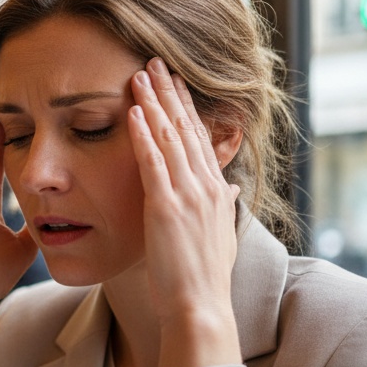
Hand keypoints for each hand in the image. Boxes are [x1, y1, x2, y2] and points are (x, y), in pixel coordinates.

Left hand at [128, 57, 240, 366]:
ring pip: (170, 137)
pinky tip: (135, 112)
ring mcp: (188, 195)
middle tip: (156, 61)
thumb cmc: (204, 278)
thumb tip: (231, 192)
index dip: (187, 107)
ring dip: (155, 102)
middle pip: (187, 127)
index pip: (199, 138)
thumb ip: (223, 209)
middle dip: (171, 92)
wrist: (200, 305)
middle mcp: (206, 186)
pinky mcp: (167, 207)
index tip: (175, 82)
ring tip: (140, 74)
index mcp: (216, 191)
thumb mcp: (220, 236)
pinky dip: (144, 134)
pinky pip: (153, 162)